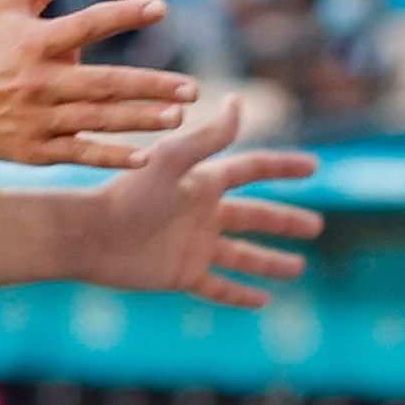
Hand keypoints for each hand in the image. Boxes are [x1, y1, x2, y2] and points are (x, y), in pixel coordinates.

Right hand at [0, 0, 199, 165]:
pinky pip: (80, 154)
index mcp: (33, 41)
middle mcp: (37, 81)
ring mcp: (36, 119)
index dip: (123, 14)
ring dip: (140, 120)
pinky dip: (111, 156)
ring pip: (98, 120)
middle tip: (191, 89)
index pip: (86, 24)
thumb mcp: (11, 0)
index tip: (161, 8)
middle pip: (103, 83)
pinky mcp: (35, 150)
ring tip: (178, 117)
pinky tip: (145, 156)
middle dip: (150, 86)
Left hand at [69, 96, 323, 306]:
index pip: (252, 171)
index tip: (314, 167)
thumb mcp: (173, 160)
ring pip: (243, 255)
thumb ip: (209, 138)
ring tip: (298, 268)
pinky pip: (219, 287)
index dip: (283, 168)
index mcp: (203, 183)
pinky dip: (241, 294)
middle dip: (286, 221)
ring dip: (271, 262)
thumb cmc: (127, 195)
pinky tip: (263, 302)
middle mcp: (202, 213)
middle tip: (316, 227)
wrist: (88, 236)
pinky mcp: (182, 274)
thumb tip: (239, 103)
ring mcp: (194, 245)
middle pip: (255, 216)